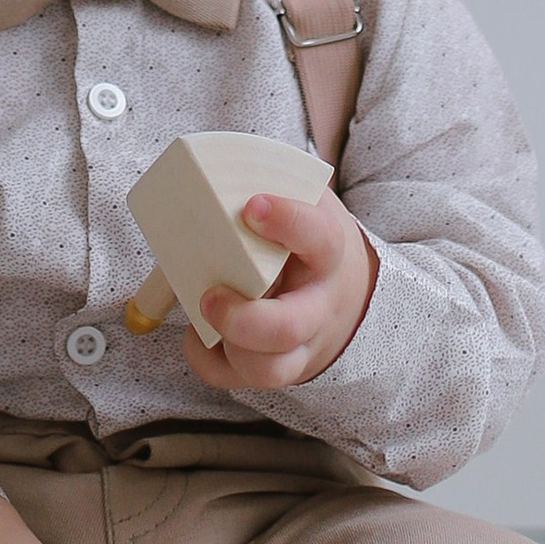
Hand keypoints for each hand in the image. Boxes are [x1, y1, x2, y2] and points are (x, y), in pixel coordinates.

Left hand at [183, 187, 376, 394]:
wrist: (349, 294)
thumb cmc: (312, 242)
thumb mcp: (311, 204)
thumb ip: (276, 185)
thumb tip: (208, 162)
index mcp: (329, 254)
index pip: (319, 238)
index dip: (287, 223)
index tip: (252, 206)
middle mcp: (318, 306)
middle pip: (289, 328)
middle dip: (245, 319)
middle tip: (211, 295)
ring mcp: (300, 344)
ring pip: (270, 369)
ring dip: (229, 347)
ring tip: (204, 311)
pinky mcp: (276, 367)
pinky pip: (238, 380)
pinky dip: (208, 362)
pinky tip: (196, 335)